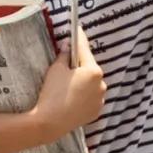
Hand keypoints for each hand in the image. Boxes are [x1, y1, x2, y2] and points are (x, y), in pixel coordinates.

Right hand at [33, 28, 106, 142]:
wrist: (50, 122)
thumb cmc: (53, 93)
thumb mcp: (56, 69)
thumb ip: (63, 55)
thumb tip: (67, 46)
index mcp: (94, 71)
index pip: (85, 51)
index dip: (79, 39)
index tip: (78, 29)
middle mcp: (102, 84)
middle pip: (89, 69)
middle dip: (79, 66)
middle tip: (65, 66)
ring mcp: (100, 99)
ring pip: (91, 84)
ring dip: (83, 81)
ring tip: (67, 86)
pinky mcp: (96, 112)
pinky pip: (91, 98)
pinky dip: (84, 95)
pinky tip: (71, 98)